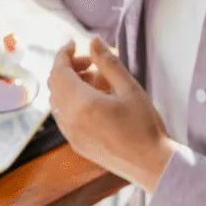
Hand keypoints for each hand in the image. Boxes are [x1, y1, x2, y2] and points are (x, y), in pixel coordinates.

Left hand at [49, 38, 177, 192]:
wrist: (151, 164)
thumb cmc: (144, 124)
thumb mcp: (129, 88)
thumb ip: (108, 63)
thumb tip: (92, 40)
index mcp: (82, 104)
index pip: (59, 71)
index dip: (63, 54)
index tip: (74, 43)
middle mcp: (70, 120)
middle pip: (55, 85)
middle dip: (68, 68)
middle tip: (91, 62)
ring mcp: (71, 134)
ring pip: (57, 101)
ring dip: (69, 85)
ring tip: (96, 81)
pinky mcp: (76, 144)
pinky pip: (63, 116)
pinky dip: (71, 102)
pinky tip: (94, 101)